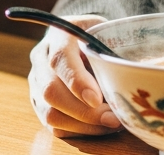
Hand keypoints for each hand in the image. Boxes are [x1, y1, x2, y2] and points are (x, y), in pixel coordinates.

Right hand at [27, 15, 121, 136]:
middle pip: (51, 90)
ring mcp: (37, 81)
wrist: (81, 38)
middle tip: (113, 118)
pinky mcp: (38, 102)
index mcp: (60, 34)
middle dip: (84, 112)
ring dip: (83, 124)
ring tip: (110, 123)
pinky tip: (99, 126)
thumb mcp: (109, 34)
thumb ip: (113, 53)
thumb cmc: (99, 36)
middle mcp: (41, 58)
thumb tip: (127, 81)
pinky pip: (54, 125)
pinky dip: (79, 130)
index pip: (61, 58)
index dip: (77, 82)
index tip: (97, 100)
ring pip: (50, 112)